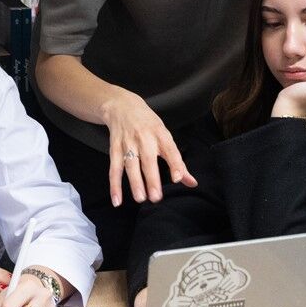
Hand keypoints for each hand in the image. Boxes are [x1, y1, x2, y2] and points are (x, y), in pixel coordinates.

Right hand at [100, 88, 195, 205]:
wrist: (122, 106)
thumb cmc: (148, 125)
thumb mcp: (165, 137)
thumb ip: (177, 162)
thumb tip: (191, 182)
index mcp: (160, 134)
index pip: (170, 149)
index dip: (175, 164)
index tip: (177, 178)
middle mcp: (144, 138)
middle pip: (148, 159)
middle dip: (152, 178)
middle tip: (156, 197)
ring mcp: (127, 143)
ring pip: (130, 164)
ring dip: (134, 182)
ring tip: (140, 198)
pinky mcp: (114, 148)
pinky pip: (114, 169)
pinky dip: (114, 185)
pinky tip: (117, 199)